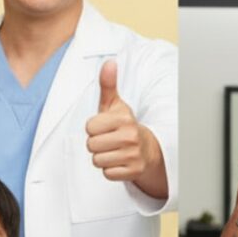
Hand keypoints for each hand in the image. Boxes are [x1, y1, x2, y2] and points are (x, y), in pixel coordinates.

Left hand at [85, 59, 161, 186]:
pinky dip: (110, 169)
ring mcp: (132, 155)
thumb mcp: (115, 105)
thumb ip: (108, 84)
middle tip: (109, 140)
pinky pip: (107, 173)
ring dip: (102, 157)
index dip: (94, 128)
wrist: (148, 148)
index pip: (90, 127)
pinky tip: (119, 161)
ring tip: (113, 151)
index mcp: (123, 119)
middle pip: (91, 145)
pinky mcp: (133, 172)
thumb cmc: (124, 125)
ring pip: (97, 160)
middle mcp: (130, 137)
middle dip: (96, 144)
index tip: (105, 127)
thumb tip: (109, 62)